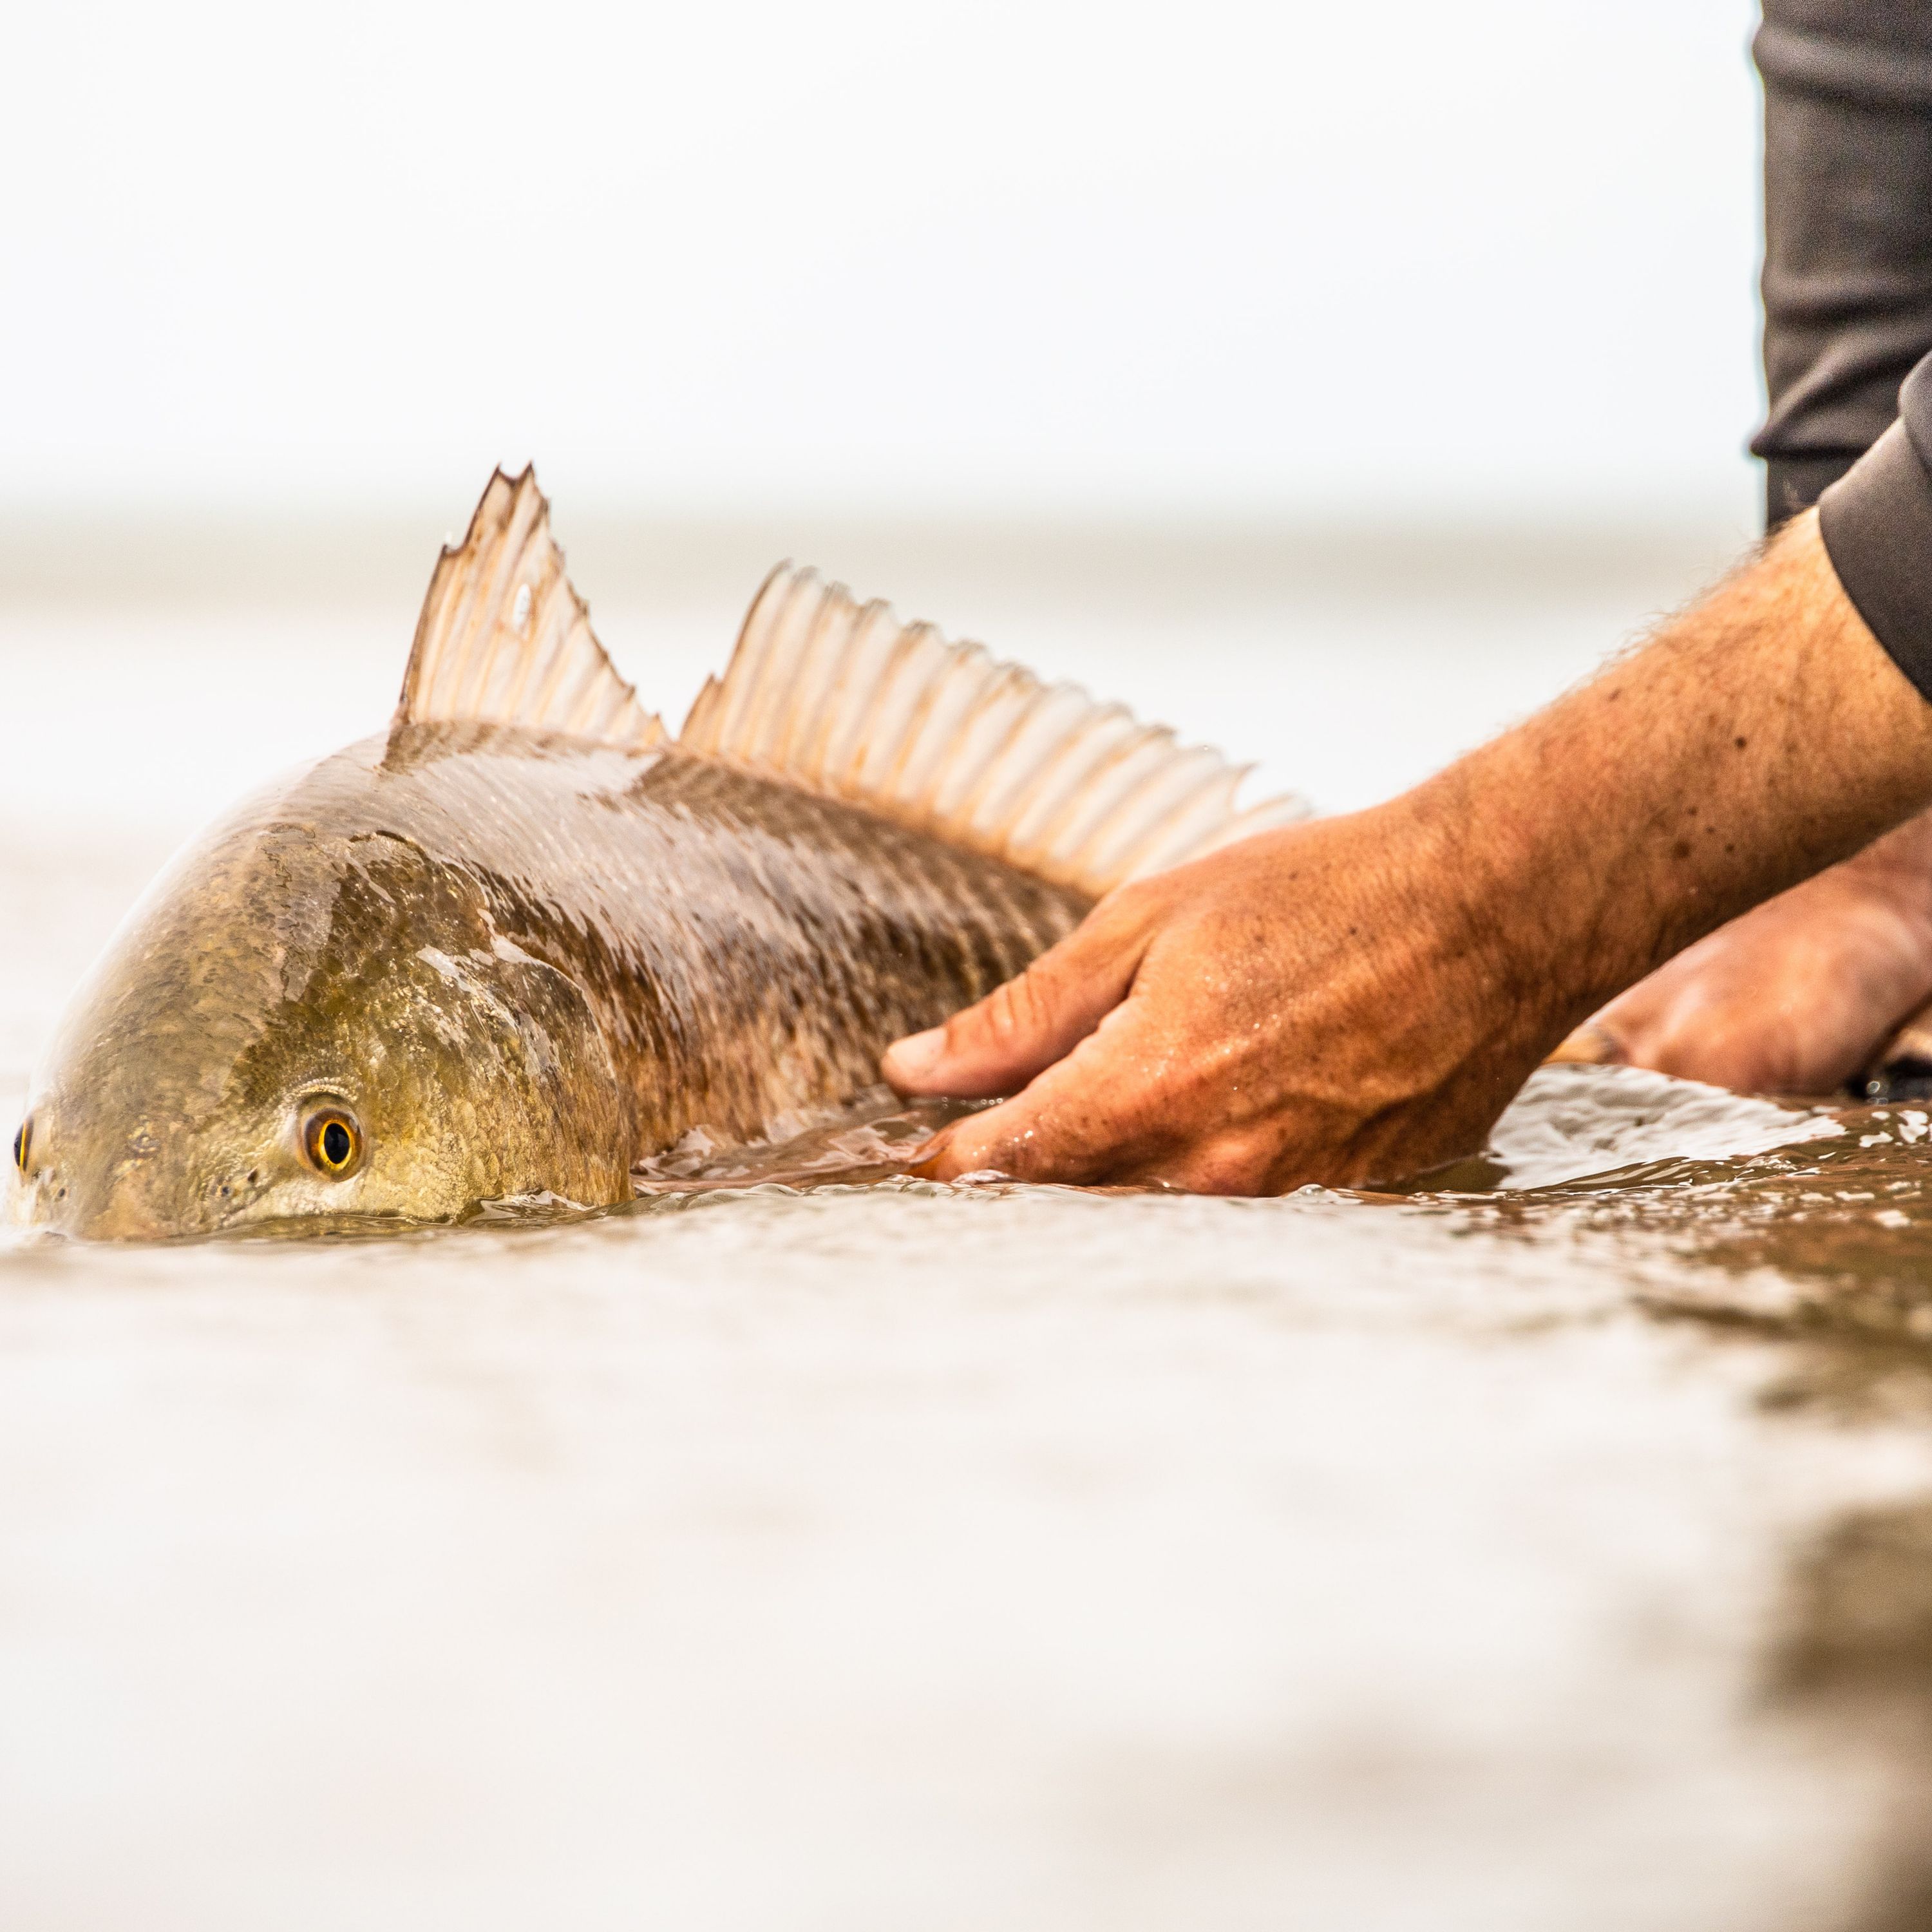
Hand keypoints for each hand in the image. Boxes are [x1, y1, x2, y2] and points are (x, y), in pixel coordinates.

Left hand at [882, 514, 1931, 1191]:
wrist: (1494, 910)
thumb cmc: (1323, 893)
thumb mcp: (1148, 921)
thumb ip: (1026, 1011)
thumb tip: (919, 1068)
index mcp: (1150, 1088)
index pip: (1005, 1165)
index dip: (949, 1162)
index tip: (922, 1151)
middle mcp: (1215, 1167)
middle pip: (1070, 1214)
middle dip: (1020, 1186)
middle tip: (995, 1142)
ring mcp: (1289, 1198)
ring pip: (1154, 1227)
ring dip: (1109, 1193)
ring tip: (1108, 1133)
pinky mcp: (1348, 1204)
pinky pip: (1243, 1219)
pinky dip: (1202, 1189)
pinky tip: (1212, 1133)